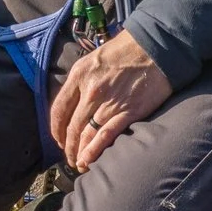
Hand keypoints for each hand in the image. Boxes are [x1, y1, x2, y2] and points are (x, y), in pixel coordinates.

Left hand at [50, 32, 170, 170]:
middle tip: (68, 157)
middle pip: (71, 126)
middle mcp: (90, 91)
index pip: (58, 109)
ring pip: (86, 134)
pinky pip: (105, 136)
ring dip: (79, 152)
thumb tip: (74, 102)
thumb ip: (82, 80)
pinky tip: (87, 161)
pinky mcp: (127, 112)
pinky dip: (94, 151)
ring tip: (78, 163)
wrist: (156, 47)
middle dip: (68, 146)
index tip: (58, 139)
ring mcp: (108, 103)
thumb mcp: (94, 58)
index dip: (55, 128)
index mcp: (79, 75)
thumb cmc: (126, 50)